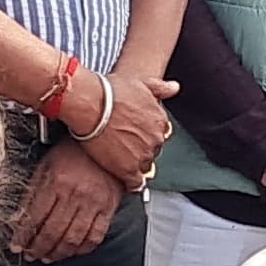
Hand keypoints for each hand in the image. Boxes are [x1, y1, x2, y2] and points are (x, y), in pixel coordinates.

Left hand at [13, 140, 123, 261]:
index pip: (35, 217)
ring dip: (57, 253)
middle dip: (38, 248)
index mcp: (57, 182)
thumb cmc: (74, 151)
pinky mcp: (108, 208)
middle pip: (52, 231)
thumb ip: (33, 191)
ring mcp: (94, 203)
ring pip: (72, 238)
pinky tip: (72, 251)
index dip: (23, 236)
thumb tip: (19, 216)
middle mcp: (75, 194)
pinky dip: (82, 249)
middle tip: (31, 255)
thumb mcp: (46, 165)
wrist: (105, 139)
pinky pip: (95, 236)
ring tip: (48, 257)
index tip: (17, 245)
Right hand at [81, 71, 177, 185]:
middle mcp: (156, 139)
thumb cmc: (111, 91)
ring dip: (136, 164)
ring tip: (121, 160)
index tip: (137, 133)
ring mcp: (143, 155)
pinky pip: (136, 183)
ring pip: (145, 167)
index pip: (160, 133)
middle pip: (153, 150)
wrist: (91, 103)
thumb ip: (160, 87)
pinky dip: (132, 183)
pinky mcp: (128, 169)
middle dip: (142, 148)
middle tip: (125, 145)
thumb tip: (174, 88)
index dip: (147, 134)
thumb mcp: (141, 82)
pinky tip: (125, 180)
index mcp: (160, 121)